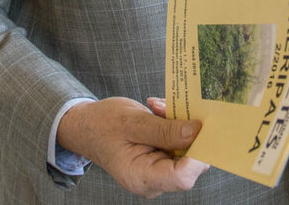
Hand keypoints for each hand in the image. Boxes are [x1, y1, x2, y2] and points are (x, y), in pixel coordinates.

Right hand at [56, 97, 209, 197]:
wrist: (87, 127)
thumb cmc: (103, 124)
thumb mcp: (132, 121)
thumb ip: (164, 130)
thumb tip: (197, 132)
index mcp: (140, 176)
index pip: (181, 176)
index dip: (197, 155)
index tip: (201, 127)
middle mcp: (152, 180)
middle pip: (188, 165)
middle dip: (188, 134)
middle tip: (171, 107)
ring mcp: (157, 172)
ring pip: (186, 152)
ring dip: (179, 126)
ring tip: (158, 108)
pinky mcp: (161, 160)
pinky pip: (178, 145)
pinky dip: (174, 126)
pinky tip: (159, 112)